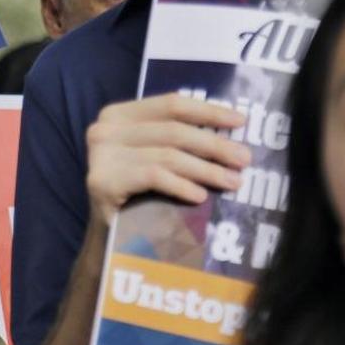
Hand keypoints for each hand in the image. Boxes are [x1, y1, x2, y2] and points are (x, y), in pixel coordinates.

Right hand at [86, 93, 250, 224]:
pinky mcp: (103, 182)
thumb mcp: (153, 157)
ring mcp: (101, 155)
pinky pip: (153, 177)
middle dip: (213, 145)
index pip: (170, 105)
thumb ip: (176, 140)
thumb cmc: (138, 194)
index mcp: (118, 115)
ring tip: (232, 182)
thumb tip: (230, 136)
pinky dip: (181, 185)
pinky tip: (200, 196)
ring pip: (166, 155)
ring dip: (205, 169)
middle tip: (244, 160)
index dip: (208, 111)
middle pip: (172, 131)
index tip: (240, 122)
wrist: (108, 239)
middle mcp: (104, 129)